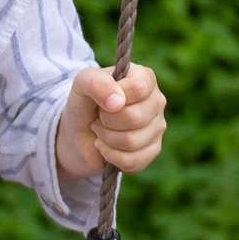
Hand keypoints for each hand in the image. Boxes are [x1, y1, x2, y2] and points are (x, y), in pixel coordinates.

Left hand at [55, 59, 168, 187]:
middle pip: (135, 118)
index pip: (139, 89)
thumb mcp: (82, 83)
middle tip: (99, 118)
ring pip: (132, 142)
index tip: (102, 100)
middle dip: (106, 122)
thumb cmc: (85, 102)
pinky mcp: (153, 150)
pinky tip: (106, 147)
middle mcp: (157, 101)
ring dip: (106, 139)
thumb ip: (96, 83)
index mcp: (144, 78)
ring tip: (101, 131)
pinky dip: (110, 156)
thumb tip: (117, 102)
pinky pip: (132, 161)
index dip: (113, 98)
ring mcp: (158, 127)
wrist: (80, 131)